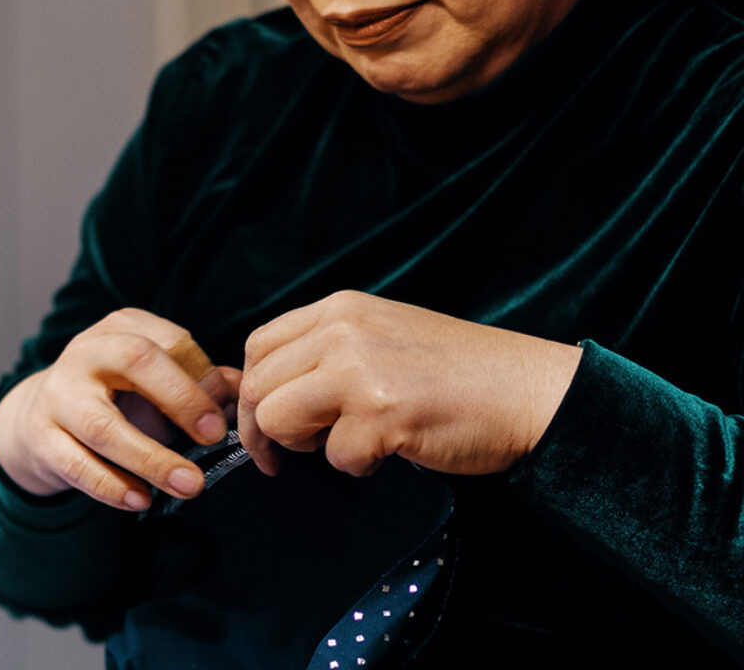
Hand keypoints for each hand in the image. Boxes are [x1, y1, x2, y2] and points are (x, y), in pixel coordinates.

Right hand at [0, 308, 238, 511]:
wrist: (40, 418)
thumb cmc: (113, 397)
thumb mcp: (153, 381)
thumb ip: (199, 383)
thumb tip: (244, 394)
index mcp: (122, 328)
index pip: (170, 341)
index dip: (201, 378)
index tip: (226, 417)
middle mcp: (87, 350)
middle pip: (136, 360)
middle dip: (181, 399)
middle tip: (214, 436)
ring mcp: (58, 392)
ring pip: (103, 425)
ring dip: (151, 458)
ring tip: (190, 485)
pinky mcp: (41, 436)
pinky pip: (77, 464)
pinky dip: (112, 486)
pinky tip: (142, 500)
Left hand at [238, 290, 580, 477]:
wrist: (524, 388)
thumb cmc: (456, 370)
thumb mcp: (380, 333)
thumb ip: (327, 349)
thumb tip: (272, 390)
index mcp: (339, 308)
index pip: (258, 346)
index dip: (250, 391)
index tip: (261, 421)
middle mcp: (342, 332)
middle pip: (257, 386)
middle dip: (263, 431)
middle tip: (289, 455)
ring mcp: (360, 372)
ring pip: (277, 419)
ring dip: (304, 446)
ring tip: (346, 443)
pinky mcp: (383, 416)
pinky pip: (335, 458)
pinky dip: (357, 467)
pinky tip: (388, 452)